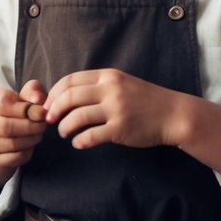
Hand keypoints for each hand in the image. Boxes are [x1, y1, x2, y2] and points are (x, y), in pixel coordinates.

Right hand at [0, 79, 47, 192]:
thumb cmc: (13, 113)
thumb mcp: (22, 98)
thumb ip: (33, 92)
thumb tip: (39, 98)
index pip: (2, 103)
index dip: (26, 109)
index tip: (41, 113)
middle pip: (6, 126)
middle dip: (31, 127)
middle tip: (43, 126)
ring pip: (11, 144)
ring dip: (31, 140)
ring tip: (38, 134)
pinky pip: (14, 158)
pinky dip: (27, 152)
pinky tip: (30, 145)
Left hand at [44, 68, 186, 149]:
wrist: (173, 114)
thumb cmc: (144, 99)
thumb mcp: (120, 83)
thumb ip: (96, 86)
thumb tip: (65, 95)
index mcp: (107, 76)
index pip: (69, 80)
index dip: (53, 93)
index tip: (48, 104)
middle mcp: (110, 90)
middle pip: (69, 97)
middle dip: (53, 110)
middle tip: (49, 120)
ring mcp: (116, 110)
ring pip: (77, 117)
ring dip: (64, 127)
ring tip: (63, 133)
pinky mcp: (121, 129)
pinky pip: (91, 136)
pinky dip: (79, 141)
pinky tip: (78, 143)